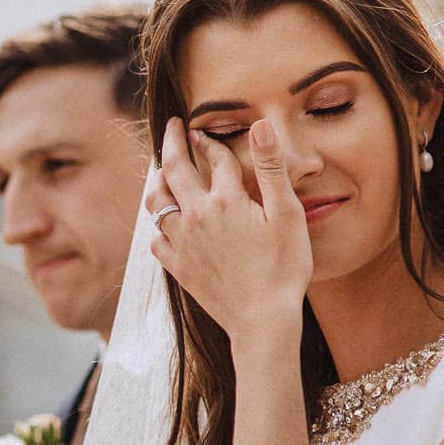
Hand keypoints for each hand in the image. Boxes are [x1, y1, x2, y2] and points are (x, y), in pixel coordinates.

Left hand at [147, 119, 310, 343]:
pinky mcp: (177, 268)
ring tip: (161, 171)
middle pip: (174, 170)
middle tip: (173, 128)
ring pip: (156, 203)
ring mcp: (182, 243)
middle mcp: (196, 217)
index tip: (201, 130)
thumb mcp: (287, 214)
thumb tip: (260, 124)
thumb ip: (270, 168)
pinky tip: (164, 222)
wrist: (262, 319)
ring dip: (157, 181)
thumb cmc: (283, 267)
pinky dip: (157, 225)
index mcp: (225, 200)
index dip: (208, 141)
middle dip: (171, 144)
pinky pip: (156, 239)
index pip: (213, 158)